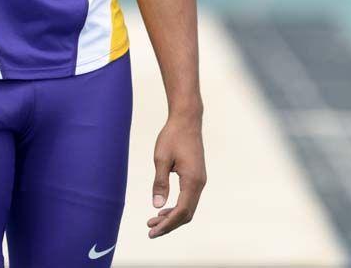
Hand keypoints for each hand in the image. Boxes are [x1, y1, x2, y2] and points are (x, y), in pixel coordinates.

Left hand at [147, 113, 205, 238]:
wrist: (186, 120)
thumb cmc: (172, 136)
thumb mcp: (161, 158)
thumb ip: (160, 183)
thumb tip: (156, 205)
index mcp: (192, 180)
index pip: (181, 212)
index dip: (167, 224)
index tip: (152, 231)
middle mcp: (199, 183)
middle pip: (186, 214)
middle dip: (169, 224)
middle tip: (150, 229)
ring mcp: (200, 180)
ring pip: (188, 207)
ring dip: (172, 217)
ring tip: (154, 220)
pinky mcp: (197, 177)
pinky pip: (188, 199)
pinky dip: (177, 207)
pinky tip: (163, 209)